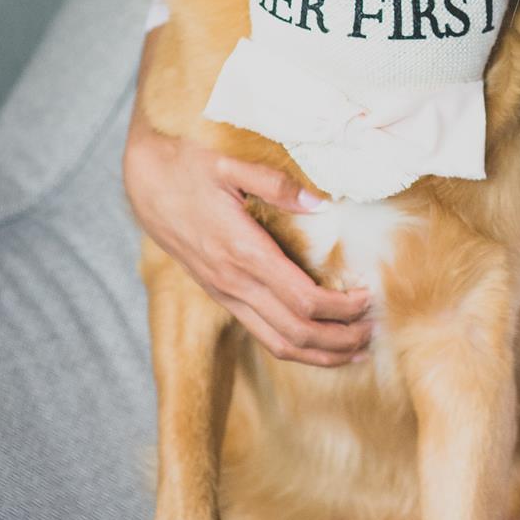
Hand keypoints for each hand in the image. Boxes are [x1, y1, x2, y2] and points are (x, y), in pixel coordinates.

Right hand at [123, 116, 371, 366]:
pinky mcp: (221, 295)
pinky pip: (261, 334)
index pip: (302, 299)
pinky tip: (319, 343)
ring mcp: (225, 294)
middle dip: (339, 339)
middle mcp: (233, 282)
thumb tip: (320, 201)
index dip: (340, 308)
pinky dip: (295, 347)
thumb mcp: (230, 164)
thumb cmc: (188, 166)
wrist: (144, 182)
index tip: (369, 297)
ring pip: (276, 343)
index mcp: (242, 252)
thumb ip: (277, 184)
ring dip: (320, 354)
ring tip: (357, 350)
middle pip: (295, 332)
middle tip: (374, 330)